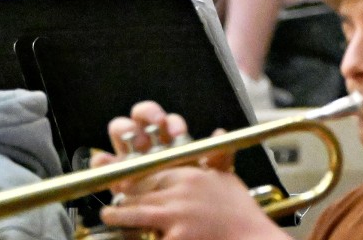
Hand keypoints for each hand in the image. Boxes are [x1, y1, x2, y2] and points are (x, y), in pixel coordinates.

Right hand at [94, 102, 230, 201]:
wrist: (176, 221)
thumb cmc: (186, 195)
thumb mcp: (207, 178)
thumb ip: (218, 157)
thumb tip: (220, 134)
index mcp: (167, 140)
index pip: (166, 121)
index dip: (171, 122)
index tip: (178, 132)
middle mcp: (147, 144)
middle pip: (141, 116)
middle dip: (147, 114)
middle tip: (156, 126)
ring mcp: (128, 156)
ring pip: (121, 129)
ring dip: (127, 129)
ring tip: (137, 142)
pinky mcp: (113, 173)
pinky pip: (101, 161)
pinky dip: (102, 159)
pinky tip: (110, 161)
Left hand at [99, 166, 279, 239]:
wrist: (252, 238)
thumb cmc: (242, 213)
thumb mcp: (228, 178)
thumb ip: (217, 157)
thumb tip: (217, 133)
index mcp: (191, 175)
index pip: (155, 172)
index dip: (139, 177)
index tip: (129, 181)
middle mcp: (181, 192)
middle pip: (142, 190)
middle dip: (126, 194)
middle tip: (114, 198)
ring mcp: (176, 214)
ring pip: (137, 210)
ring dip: (119, 213)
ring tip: (110, 213)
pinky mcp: (176, 236)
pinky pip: (147, 235)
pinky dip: (134, 235)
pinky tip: (125, 235)